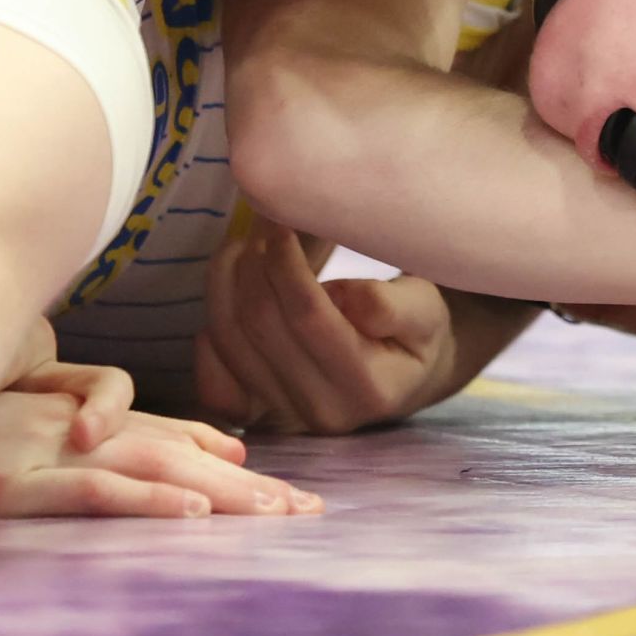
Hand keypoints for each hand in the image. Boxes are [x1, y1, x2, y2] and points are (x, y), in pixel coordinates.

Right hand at [0, 367, 322, 518]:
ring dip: (217, 493)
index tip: (254, 465)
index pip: (140, 426)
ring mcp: (26, 449)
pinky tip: (189, 517)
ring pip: (144, 468)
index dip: (200, 442)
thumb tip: (56, 418)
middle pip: (164, 449)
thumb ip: (7, 400)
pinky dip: (141, 504)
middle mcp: (47, 423)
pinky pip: (84, 493)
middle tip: (305, 511)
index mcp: (40, 408)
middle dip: (238, 482)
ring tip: (276, 515)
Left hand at [195, 216, 456, 433]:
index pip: (308, 316)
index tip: (280, 217)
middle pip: (260, 326)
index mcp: (368, 386)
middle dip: (254, 263)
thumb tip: (346, 298)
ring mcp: (284, 417)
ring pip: (229, 340)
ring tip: (247, 245)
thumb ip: (394, 305)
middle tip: (263, 221)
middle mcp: (321, 411)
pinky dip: (210, 333)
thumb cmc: (417, 330)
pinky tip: (229, 296)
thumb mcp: (426, 309)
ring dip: (227, 282)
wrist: (404, 373)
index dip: (285, 262)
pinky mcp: (257, 415)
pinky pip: (213, 380)